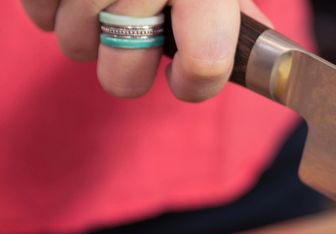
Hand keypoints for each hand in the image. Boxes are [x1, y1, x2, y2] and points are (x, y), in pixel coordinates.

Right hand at [19, 0, 270, 100]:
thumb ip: (233, 8)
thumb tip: (256, 54)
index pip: (206, 62)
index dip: (195, 84)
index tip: (184, 78)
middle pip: (124, 74)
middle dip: (128, 71)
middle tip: (135, 45)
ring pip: (75, 46)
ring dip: (86, 36)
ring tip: (100, 3)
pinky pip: (39, 13)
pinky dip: (51, 8)